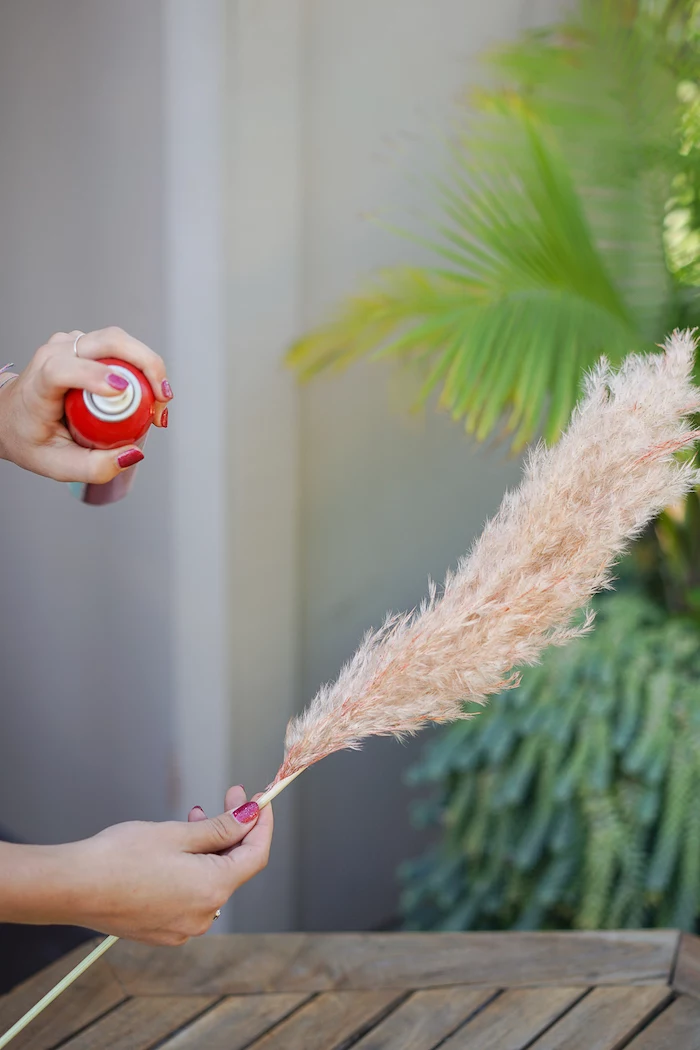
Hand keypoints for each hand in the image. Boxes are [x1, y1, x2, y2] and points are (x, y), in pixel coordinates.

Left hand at [0, 327, 171, 481]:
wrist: (13, 415)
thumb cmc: (31, 439)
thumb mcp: (57, 466)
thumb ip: (94, 468)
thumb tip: (134, 453)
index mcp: (39, 384)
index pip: (61, 368)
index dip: (93, 374)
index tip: (121, 391)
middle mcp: (55, 354)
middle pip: (107, 341)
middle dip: (146, 364)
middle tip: (163, 400)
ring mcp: (72, 344)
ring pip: (119, 341)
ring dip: (149, 366)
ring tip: (159, 404)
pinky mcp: (87, 344)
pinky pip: (122, 348)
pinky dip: (142, 367)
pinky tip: (149, 394)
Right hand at [56, 788, 271, 944]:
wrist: (72, 887)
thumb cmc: (120, 857)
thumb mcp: (177, 833)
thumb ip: (220, 828)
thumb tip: (250, 817)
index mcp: (212, 890)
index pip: (255, 854)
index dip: (262, 824)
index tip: (261, 799)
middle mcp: (203, 915)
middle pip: (234, 867)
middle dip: (234, 830)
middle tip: (228, 796)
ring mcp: (182, 927)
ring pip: (211, 879)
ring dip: (210, 847)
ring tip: (194, 816)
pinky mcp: (163, 929)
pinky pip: (191, 895)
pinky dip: (193, 868)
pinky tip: (177, 847)